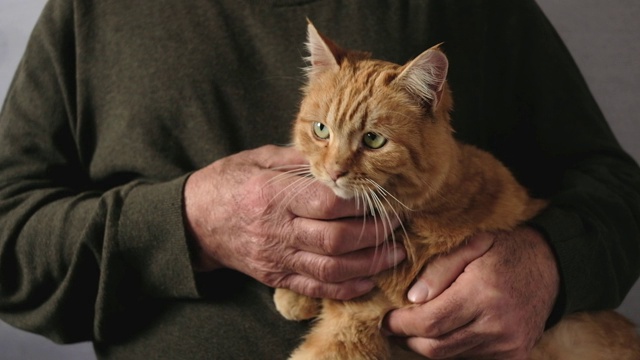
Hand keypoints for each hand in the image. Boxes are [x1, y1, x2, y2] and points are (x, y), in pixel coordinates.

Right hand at [183, 145, 404, 299]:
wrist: (193, 221)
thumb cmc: (228, 183)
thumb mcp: (259, 159)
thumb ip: (298, 160)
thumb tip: (338, 158)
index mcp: (272, 195)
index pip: (327, 204)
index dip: (362, 204)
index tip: (386, 198)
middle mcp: (276, 230)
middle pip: (336, 239)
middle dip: (375, 235)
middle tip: (397, 226)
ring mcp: (275, 257)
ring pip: (330, 269)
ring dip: (368, 264)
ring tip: (394, 254)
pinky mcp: (274, 276)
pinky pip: (314, 288)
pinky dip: (344, 288)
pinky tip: (367, 279)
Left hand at [383, 227, 559, 358]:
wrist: (553, 265)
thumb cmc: (506, 248)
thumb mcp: (472, 243)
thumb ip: (439, 269)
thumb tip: (412, 299)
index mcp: (481, 294)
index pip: (429, 323)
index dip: (401, 324)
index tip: (386, 319)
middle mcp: (496, 324)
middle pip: (436, 348)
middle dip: (409, 339)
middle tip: (396, 325)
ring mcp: (508, 344)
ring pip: (452, 356)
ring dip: (431, 344)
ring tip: (423, 324)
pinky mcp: (516, 355)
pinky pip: (472, 359)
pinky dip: (455, 348)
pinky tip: (451, 330)